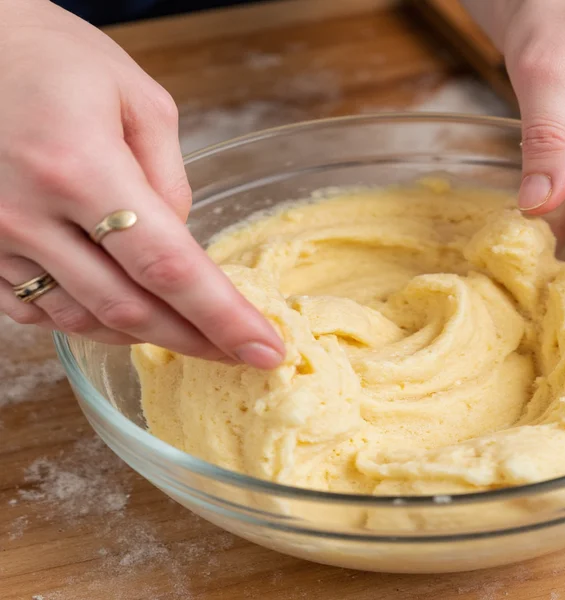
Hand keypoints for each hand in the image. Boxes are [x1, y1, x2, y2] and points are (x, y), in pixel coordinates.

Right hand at [0, 0, 283, 367]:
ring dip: (147, 334)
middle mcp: (28, 215)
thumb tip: (182, 246)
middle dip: (196, 341)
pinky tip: (122, 308)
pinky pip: (39, 312)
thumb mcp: (137, 98)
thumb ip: (169, 180)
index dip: (222, 318)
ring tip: (190, 331)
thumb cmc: (51, 58)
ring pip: (85, 320)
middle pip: (130, 309)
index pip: (168, 267)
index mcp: (79, 167)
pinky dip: (90, 320)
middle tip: (241, 355)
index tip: (265, 351)